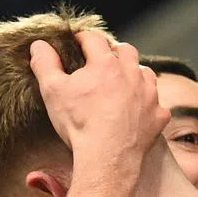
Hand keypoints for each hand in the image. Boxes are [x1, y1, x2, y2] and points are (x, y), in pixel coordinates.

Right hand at [30, 31, 167, 157]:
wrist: (107, 158)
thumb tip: (39, 45)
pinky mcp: (158, 116)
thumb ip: (45, 64)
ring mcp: (149, 94)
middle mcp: (131, 73)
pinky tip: (138, 113)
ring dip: (134, 75)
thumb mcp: (53, 92)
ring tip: (123, 85)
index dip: (83, 39)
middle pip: (126, 50)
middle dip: (114, 52)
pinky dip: (148, 106)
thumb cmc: (79, 124)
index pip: (94, 39)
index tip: (76, 43)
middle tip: (102, 62)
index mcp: (105, 64)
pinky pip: (157, 105)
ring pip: (145, 74)